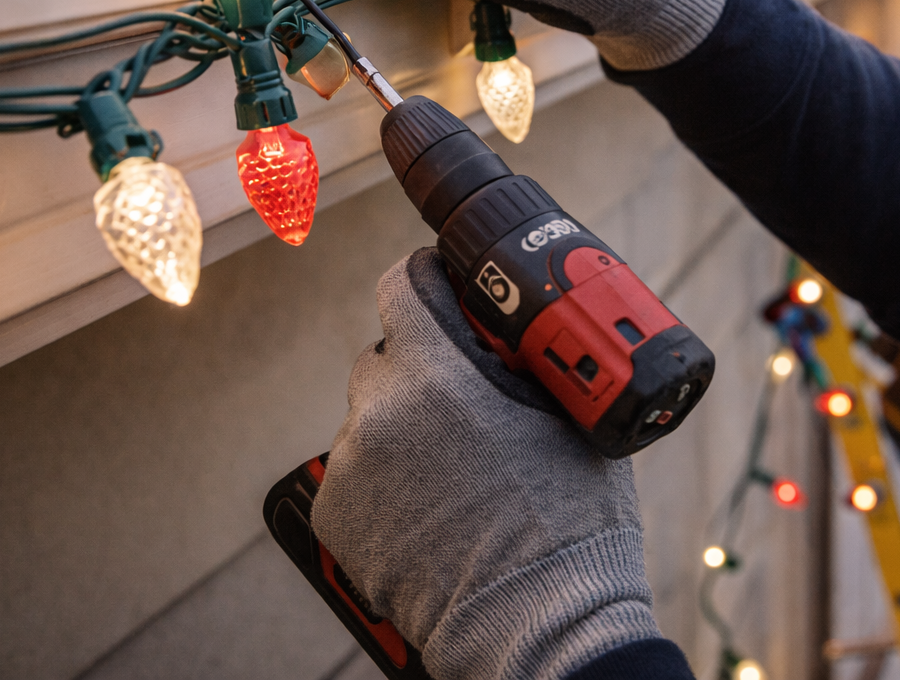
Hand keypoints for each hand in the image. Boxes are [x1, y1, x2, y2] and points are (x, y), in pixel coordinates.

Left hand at [311, 248, 661, 679]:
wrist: (535, 621)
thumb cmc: (564, 522)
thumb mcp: (564, 415)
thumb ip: (521, 358)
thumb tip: (504, 328)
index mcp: (435, 374)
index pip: (403, 286)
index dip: (428, 279)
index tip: (441, 286)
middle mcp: (379, 411)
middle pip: (386, 355)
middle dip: (422, 366)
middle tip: (467, 400)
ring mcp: (350, 464)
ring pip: (370, 416)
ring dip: (403, 425)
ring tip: (454, 469)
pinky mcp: (334, 512)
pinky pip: (356, 468)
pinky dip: (384, 476)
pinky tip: (429, 503)